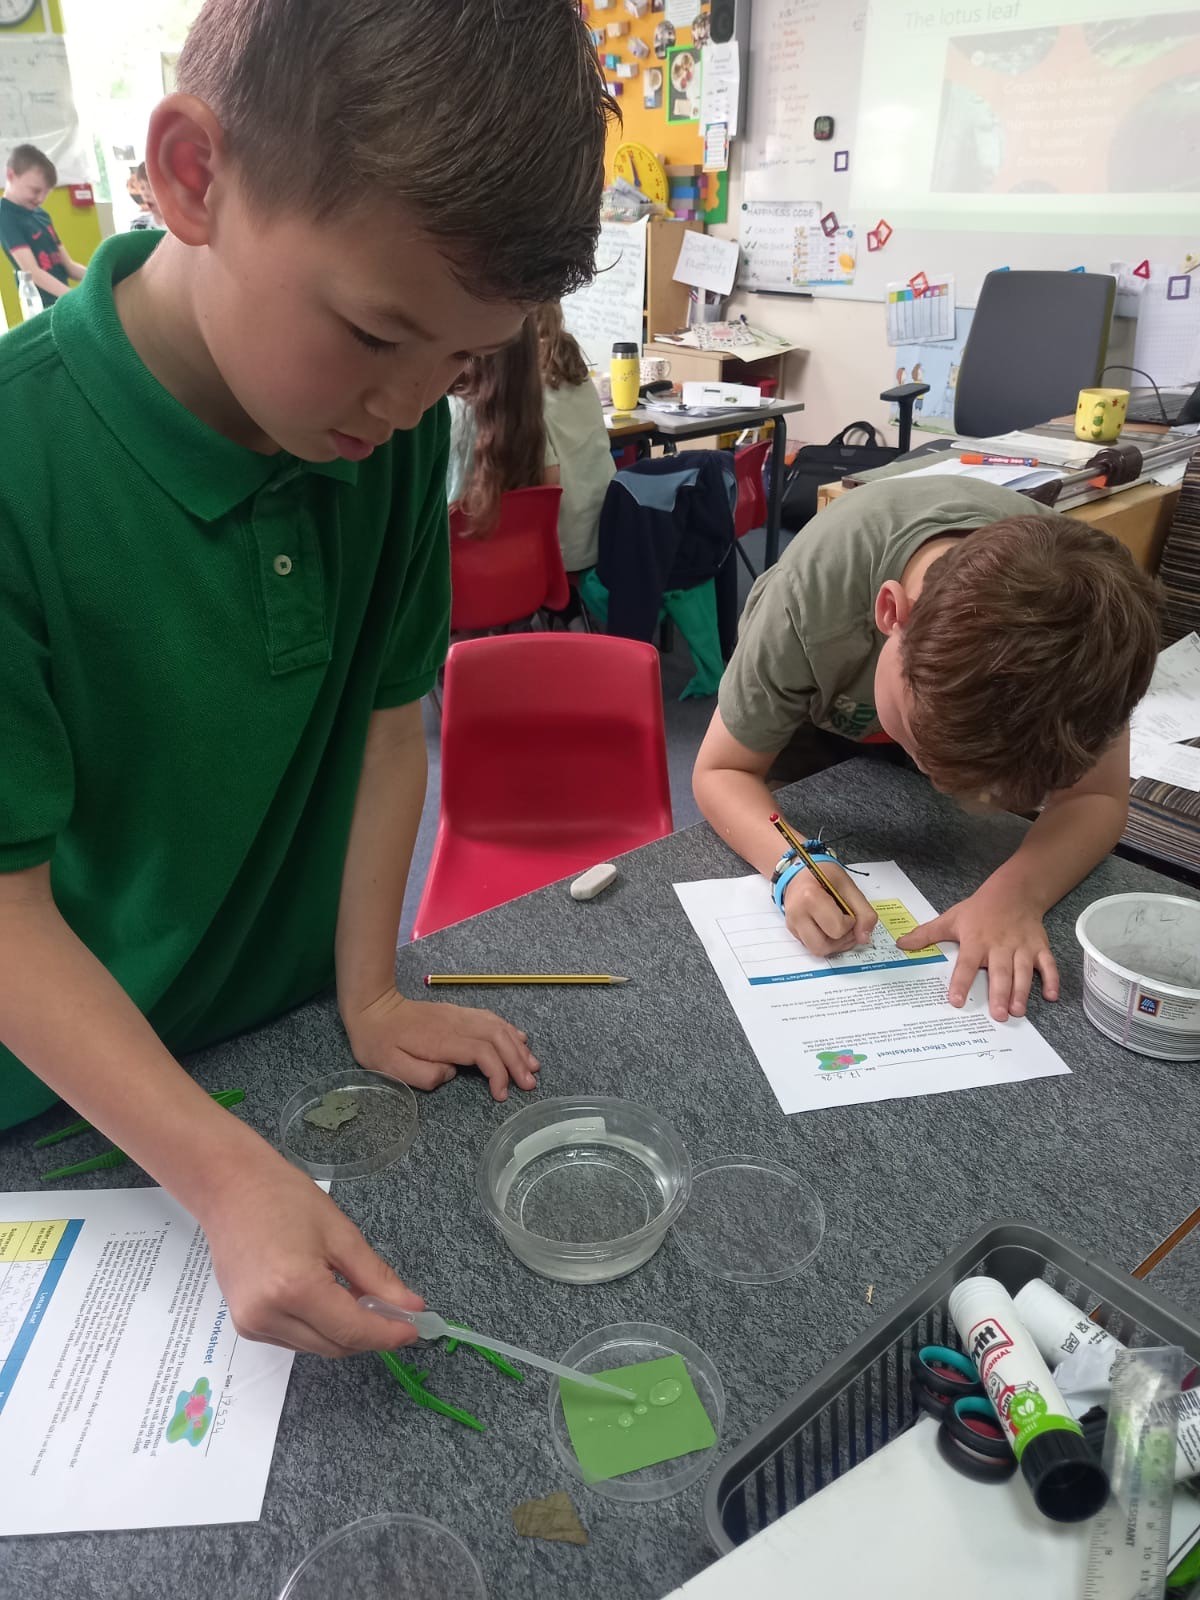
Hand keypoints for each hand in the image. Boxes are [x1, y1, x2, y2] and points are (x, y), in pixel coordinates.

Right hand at [201, 1148, 423, 1356]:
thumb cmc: (286, 1198)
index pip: (352, 1331)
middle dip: (370, 1334)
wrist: (230, 1188)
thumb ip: (376, 1277)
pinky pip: (295, 1339)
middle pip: (335, 1346)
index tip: (415, 1330)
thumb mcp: (341, 1234)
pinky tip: (330, 1299)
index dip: (388, 1334)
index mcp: (295, 1289)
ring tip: (360, 1297)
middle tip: (395, 1310)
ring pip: (316, 1347)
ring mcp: (252, 1324)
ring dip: (344, 1332)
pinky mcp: (245, 1324)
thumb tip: (411, 1308)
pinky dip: (320, 1328)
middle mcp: (269, 1316)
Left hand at [343, 987, 538, 1100]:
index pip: (482, 1053)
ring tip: (532, 1066)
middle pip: (498, 1038)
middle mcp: (456, 1023)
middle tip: (530, 1084)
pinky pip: (491, 1018)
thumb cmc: (379, 1043)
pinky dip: (509, 1030)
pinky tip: (519, 1040)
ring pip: (498, 1026)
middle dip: (518, 1061)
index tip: (502, 1094)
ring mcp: (459, 1015)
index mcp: (442, 1040)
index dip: (498, 1073)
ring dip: (518, 1046)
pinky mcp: (458, 1012)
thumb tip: (452, 1073)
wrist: (373, 1008)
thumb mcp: (392, 1067)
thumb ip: (425, 1075)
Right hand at [783, 862, 876, 955]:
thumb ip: (864, 912)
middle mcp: (797, 914)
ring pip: (816, 951)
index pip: (837, 929)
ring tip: (839, 928)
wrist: (800, 870)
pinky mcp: (792, 930)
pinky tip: (829, 927)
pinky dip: (825, 941)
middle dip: (841, 940)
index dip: (850, 923)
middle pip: (823, 947)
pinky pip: (811, 946)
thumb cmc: (824, 875)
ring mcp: (792, 924)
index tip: (848, 910)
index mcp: (810, 898)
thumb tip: (864, 938)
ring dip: (834, 945)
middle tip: (846, 925)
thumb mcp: (849, 887)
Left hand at [897, 887, 1059, 1020]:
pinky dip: (1052, 979)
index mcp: (976, 940)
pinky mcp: (1039, 946)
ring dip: (1022, 991)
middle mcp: (1000, 945)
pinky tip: (1051, 996)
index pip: (966, 964)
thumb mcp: (951, 918)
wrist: (1013, 892)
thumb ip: (927, 934)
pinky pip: (1048, 964)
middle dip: (999, 993)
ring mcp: (1022, 947)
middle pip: (1000, 971)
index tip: (955, 1000)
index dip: (961, 982)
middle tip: (998, 1014)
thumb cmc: (979, 909)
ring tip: (1017, 1011)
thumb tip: (902, 944)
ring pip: (1023, 971)